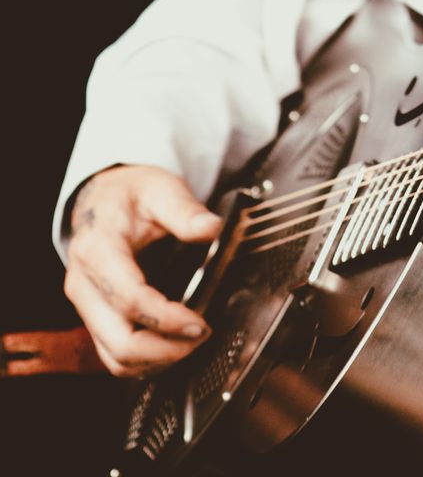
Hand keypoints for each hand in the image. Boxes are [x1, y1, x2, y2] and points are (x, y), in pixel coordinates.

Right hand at [63, 164, 223, 378]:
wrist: (100, 199)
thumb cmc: (129, 195)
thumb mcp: (160, 188)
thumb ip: (184, 210)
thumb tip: (211, 229)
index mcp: (98, 249)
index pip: (129, 299)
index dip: (166, 319)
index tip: (200, 323)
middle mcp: (84, 284)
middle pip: (119, 340)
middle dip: (166, 349)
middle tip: (202, 336)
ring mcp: (86, 305)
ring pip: (115, 357)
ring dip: (157, 361)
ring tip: (192, 344)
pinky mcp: (93, 317)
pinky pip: (113, 355)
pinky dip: (144, 362)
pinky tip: (173, 347)